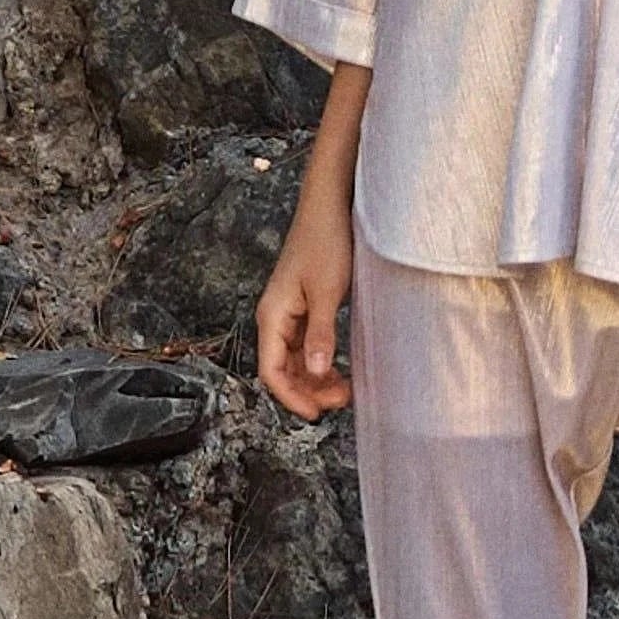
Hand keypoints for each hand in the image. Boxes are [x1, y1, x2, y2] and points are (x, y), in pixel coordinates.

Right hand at [255, 65, 370, 418]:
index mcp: (272, 315)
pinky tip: (343, 369)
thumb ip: (322, 334)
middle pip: (283, 370)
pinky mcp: (307, 306)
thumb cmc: (326, 241)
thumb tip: (317, 372)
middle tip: (342, 402)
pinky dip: (322, 362)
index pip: (271, 371)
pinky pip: (309, 345)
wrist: (331, 204)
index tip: (319, 414)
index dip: (292, 397)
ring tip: (347, 390)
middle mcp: (276, 317)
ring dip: (317, 379)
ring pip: (297, 360)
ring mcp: (291, 312)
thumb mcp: (327, 291)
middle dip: (308, 391)